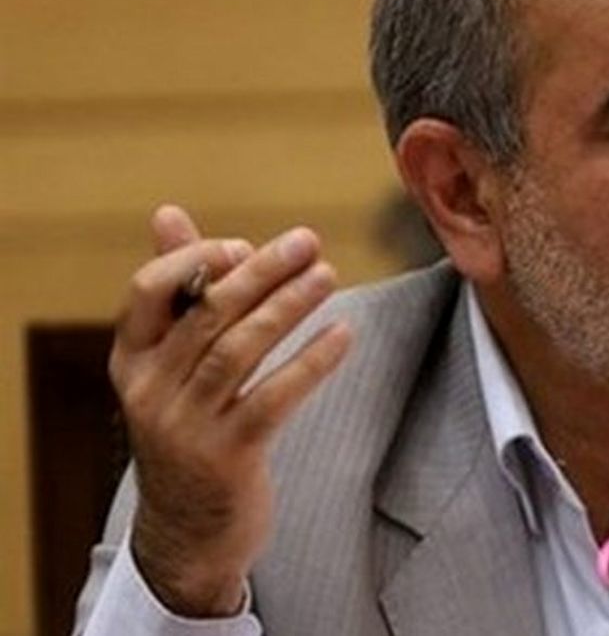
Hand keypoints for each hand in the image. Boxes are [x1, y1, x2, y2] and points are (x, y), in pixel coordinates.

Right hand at [109, 205, 351, 616]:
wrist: (187, 532)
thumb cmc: (189, 427)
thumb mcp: (169, 366)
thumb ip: (178, 292)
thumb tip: (168, 212)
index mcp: (129, 359)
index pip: (147, 290)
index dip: (195, 259)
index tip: (243, 245)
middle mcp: (149, 389)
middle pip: (207, 313)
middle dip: (260, 271)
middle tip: (308, 241)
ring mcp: (186, 426)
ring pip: (239, 350)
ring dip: (288, 306)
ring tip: (328, 276)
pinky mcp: (228, 456)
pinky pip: (274, 398)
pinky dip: (311, 361)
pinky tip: (343, 333)